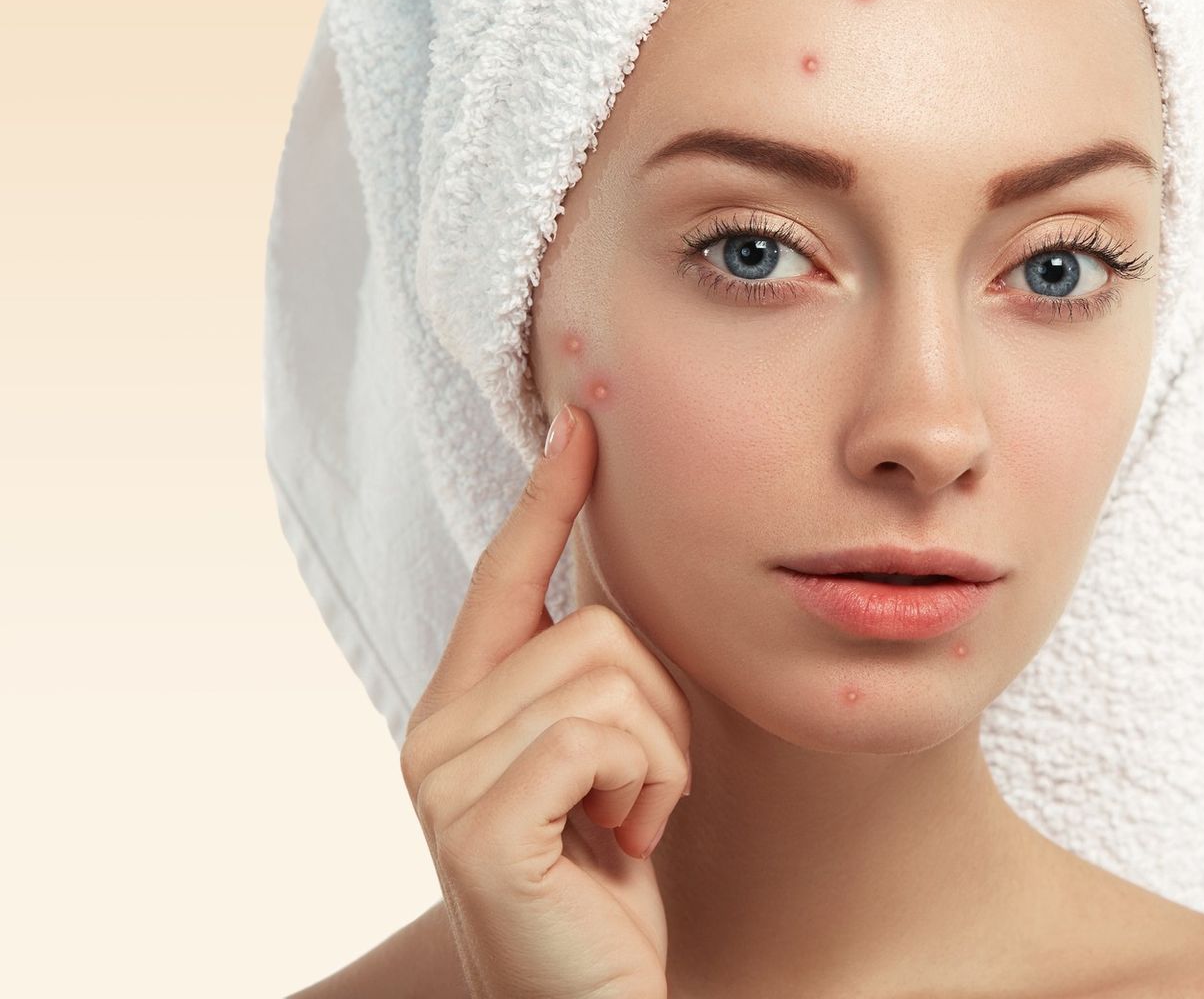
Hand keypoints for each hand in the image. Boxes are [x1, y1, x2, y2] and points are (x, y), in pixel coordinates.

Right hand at [398, 404, 692, 998]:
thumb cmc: (602, 889)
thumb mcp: (600, 770)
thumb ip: (590, 685)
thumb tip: (620, 594)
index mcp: (465, 706)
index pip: (506, 576)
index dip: (547, 497)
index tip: (582, 421)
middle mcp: (435, 729)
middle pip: (596, 628)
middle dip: (661, 710)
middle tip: (640, 797)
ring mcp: (445, 775)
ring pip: (608, 676)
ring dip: (660, 757)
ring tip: (629, 823)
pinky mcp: (477, 822)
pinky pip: (601, 736)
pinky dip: (646, 786)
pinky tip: (625, 845)